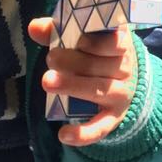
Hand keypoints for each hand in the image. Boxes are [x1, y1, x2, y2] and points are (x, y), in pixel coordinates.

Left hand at [28, 18, 137, 147]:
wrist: (127, 83)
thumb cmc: (98, 53)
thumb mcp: (85, 39)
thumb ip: (59, 31)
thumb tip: (34, 26)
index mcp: (121, 44)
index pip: (115, 41)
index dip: (97, 42)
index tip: (79, 40)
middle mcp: (125, 69)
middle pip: (101, 66)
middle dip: (74, 62)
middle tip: (51, 58)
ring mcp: (121, 95)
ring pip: (99, 91)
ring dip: (73, 87)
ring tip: (47, 82)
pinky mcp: (113, 118)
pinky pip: (100, 127)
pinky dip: (84, 133)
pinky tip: (63, 134)